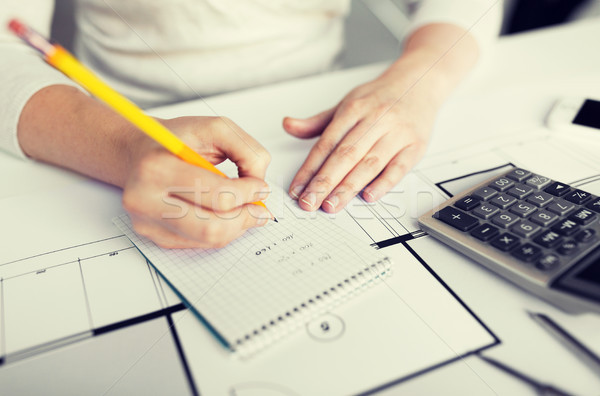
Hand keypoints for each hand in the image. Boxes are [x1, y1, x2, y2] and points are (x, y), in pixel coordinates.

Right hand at [122, 116, 271, 248]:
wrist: (138, 152)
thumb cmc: (175, 140)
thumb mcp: (214, 127)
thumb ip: (244, 149)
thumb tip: (259, 183)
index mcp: (156, 168)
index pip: (215, 194)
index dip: (247, 193)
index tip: (261, 187)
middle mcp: (144, 199)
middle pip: (211, 226)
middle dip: (244, 218)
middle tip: (259, 208)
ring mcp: (146, 222)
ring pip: (207, 239)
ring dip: (236, 228)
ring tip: (246, 211)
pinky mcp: (153, 236)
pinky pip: (198, 244)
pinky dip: (219, 231)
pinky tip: (223, 215)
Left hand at [283, 57, 438, 212]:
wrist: (421, 81)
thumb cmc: (380, 98)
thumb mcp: (347, 104)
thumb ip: (318, 122)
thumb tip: (288, 125)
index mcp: (354, 109)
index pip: (326, 143)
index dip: (309, 168)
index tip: (297, 189)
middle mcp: (375, 120)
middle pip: (345, 155)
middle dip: (324, 182)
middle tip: (309, 202)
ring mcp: (397, 133)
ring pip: (369, 163)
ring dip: (348, 187)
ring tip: (331, 205)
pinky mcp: (416, 145)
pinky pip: (399, 167)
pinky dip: (384, 183)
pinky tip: (368, 196)